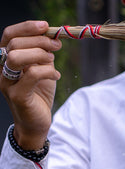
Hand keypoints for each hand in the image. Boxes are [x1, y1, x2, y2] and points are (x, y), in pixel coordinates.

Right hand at [0, 20, 61, 148]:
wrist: (37, 124)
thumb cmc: (38, 95)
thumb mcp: (42, 69)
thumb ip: (43, 52)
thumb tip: (51, 34)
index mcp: (6, 60)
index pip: (9, 35)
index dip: (27, 27)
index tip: (46, 26)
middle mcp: (1, 70)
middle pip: (14, 43)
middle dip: (39, 41)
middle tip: (57, 46)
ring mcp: (7, 83)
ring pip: (17, 57)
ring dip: (39, 54)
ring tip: (53, 61)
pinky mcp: (17, 96)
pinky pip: (31, 75)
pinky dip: (47, 71)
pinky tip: (56, 75)